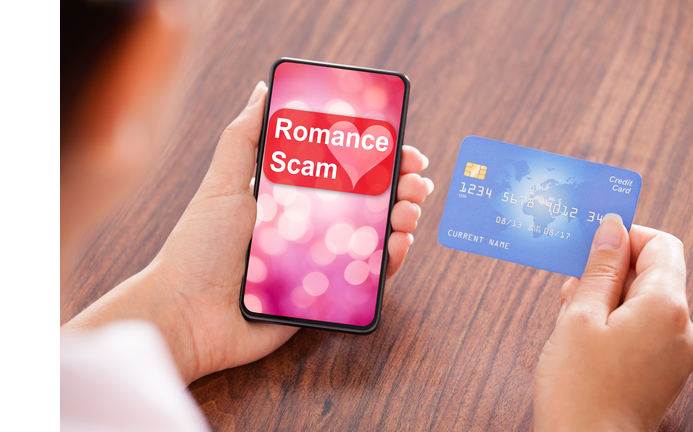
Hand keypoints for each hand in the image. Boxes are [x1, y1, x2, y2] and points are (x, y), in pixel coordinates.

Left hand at [62, 82, 432, 383]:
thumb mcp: (221, 184)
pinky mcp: (326, 296)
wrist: (185, 314)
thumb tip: (263, 89)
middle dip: (399, 186)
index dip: (374, 157)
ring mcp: (321, 262)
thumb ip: (244, 138)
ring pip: (375, 237)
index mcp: (290, 198)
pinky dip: (389, 261)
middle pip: (367, 202)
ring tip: (410, 210)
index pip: (342, 170)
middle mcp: (309, 227)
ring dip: (401, 219)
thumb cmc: (198, 248)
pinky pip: (368, 278)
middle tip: (416, 180)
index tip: (399, 145)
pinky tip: (398, 244)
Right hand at [533, 215, 692, 430]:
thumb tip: (612, 227)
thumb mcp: (580, 317)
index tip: (591, 243)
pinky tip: (584, 337)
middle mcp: (684, 329)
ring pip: (646, 303)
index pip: (661, 245)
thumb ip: (600, 268)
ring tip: (571, 318)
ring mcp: (678, 353)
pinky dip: (617, 323)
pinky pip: (646, 329)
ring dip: (609, 298)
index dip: (625, 237)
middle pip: (652, 274)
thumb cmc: (579, 391)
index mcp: (667, 308)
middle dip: (609, 272)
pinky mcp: (666, 371)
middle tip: (570, 287)